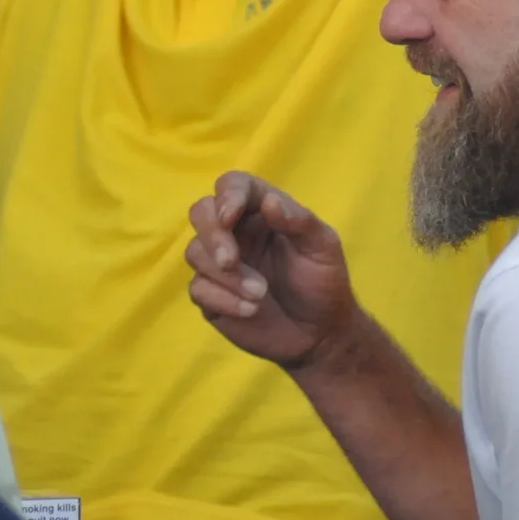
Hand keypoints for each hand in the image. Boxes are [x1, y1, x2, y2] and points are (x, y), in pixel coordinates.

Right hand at [185, 172, 358, 370]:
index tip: (230, 217)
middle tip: (230, 261)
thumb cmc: (324, 282)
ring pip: (195, 251)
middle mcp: (235, 231)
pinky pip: (198, 288)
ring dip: (225, 275)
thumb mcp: (323, 247)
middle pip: (201, 212)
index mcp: (260, 211)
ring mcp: (219, 264)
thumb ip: (299, 221)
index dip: (227, 195)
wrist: (320, 334)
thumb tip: (269, 201)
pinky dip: (222, 299)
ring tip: (260, 294)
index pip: (232, 185)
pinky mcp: (211, 295)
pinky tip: (250, 311)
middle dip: (213, 235)